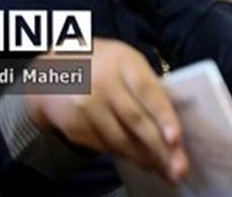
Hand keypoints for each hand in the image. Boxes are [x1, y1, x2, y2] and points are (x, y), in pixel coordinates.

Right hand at [25, 39, 187, 182]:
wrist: (53, 69)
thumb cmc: (104, 65)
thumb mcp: (127, 63)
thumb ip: (147, 86)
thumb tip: (171, 123)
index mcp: (123, 62)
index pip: (147, 90)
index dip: (162, 115)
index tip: (176, 138)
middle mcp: (103, 84)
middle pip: (135, 120)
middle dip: (159, 147)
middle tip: (178, 168)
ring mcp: (86, 107)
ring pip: (120, 139)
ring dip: (144, 157)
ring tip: (164, 169)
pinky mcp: (75, 127)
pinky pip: (105, 146)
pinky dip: (125, 155)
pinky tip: (140, 160)